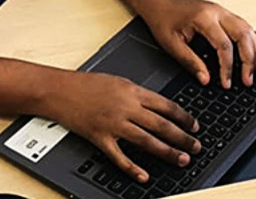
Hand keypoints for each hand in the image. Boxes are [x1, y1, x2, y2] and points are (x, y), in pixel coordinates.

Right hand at [46, 70, 200, 182]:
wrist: (60, 90)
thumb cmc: (85, 83)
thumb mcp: (116, 80)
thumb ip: (136, 94)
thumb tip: (156, 106)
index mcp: (131, 91)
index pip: (165, 105)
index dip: (184, 117)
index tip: (194, 125)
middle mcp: (125, 107)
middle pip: (161, 125)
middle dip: (183, 137)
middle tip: (196, 146)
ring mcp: (113, 123)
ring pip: (147, 141)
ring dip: (167, 152)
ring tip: (182, 160)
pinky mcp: (100, 137)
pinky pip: (120, 156)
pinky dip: (133, 168)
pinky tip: (144, 175)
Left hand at [141, 0, 255, 88]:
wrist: (157, 0)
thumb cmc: (162, 18)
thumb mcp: (170, 43)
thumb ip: (189, 61)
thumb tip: (206, 80)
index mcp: (203, 18)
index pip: (224, 45)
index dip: (228, 67)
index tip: (226, 83)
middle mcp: (216, 11)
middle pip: (242, 36)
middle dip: (249, 60)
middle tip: (248, 80)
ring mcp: (221, 10)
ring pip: (247, 29)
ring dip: (255, 51)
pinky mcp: (222, 12)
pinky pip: (243, 25)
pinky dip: (252, 40)